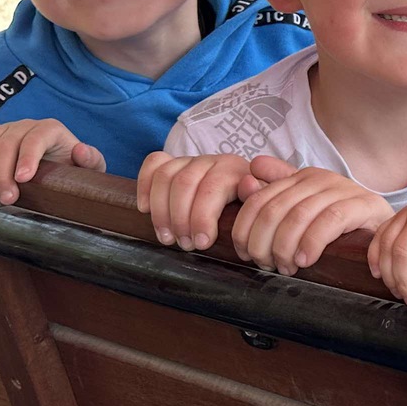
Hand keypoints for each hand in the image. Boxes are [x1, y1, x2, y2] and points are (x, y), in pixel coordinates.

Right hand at [0, 119, 104, 203]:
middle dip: (3, 173)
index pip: (37, 138)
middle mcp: (27, 126)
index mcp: (52, 130)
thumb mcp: (90, 167)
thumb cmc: (73, 168)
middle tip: (7, 199)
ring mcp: (7, 129)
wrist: (59, 164)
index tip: (22, 179)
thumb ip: (91, 160)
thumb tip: (80, 151)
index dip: (28, 157)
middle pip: (7, 142)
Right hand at [136, 151, 253, 250]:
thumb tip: (248, 186)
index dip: (202, 218)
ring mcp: (190, 160)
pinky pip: (153, 163)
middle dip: (180, 219)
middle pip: (185, 183)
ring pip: (165, 176)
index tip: (201, 244)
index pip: (212, 187)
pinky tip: (145, 209)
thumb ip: (257, 196)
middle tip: (184, 245)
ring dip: (161, 211)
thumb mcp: (262, 205)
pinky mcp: (173, 162)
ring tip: (167, 238)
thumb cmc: (251, 206)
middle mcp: (211, 160)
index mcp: (234, 170)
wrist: (248, 190)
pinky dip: (144, 185)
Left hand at [226, 155, 393, 274]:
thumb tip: (246, 181)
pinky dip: (312, 242)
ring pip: (299, 215)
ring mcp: (343, 189)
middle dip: (264, 243)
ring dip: (285, 247)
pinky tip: (305, 260)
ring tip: (286, 267)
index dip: (245, 229)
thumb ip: (274, 197)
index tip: (246, 254)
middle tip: (267, 265)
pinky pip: (331, 220)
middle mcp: (320, 178)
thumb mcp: (305, 210)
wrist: (388, 228)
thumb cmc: (342, 225)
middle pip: (275, 209)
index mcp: (302, 177)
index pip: (259, 199)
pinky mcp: (364, 204)